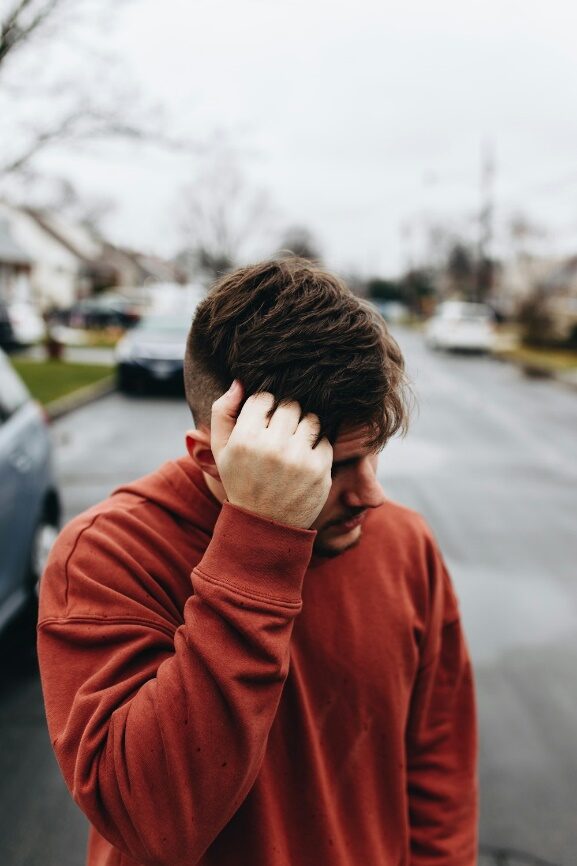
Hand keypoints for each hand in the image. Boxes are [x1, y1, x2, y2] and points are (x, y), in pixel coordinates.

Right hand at [210, 381, 332, 528]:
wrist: (265, 525)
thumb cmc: (241, 481)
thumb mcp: (221, 450)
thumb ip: (222, 412)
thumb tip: (239, 382)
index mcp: (245, 438)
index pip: (263, 397)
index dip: (263, 407)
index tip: (263, 422)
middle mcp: (273, 446)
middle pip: (289, 404)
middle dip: (285, 414)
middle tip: (280, 432)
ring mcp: (299, 458)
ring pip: (311, 418)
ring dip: (303, 425)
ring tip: (292, 442)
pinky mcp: (321, 469)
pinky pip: (324, 439)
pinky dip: (315, 445)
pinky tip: (302, 458)